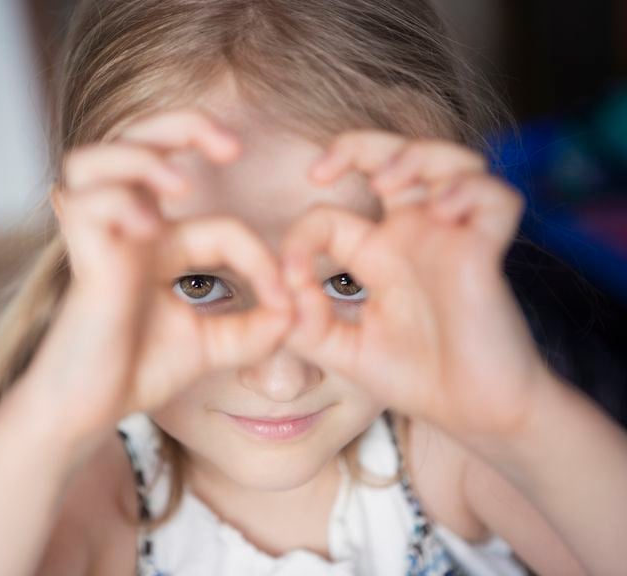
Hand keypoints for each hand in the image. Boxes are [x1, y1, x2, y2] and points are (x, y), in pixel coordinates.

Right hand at [22, 110, 291, 440]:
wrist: (91, 411)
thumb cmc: (137, 371)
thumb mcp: (210, 346)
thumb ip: (252, 329)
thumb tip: (296, 312)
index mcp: (157, 244)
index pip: (217, 223)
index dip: (257, 254)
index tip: (283, 300)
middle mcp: (125, 230)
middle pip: (139, 140)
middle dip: (185, 125)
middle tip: (231, 147)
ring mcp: (98, 238)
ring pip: (95, 158)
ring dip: (141, 156)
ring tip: (179, 185)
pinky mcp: (80, 258)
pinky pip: (85, 203)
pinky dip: (116, 201)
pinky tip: (147, 228)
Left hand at [280, 130, 547, 439]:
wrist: (472, 414)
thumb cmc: (415, 378)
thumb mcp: (341, 351)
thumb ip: (302, 325)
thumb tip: (277, 290)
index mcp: (379, 255)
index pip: (331, 217)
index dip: (302, 235)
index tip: (290, 274)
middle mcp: (416, 236)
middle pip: (395, 158)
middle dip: (359, 146)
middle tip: (323, 168)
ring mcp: (453, 238)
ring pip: (449, 161)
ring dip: (415, 156)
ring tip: (388, 182)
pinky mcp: (487, 251)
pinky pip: (496, 198)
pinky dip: (472, 191)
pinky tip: (444, 211)